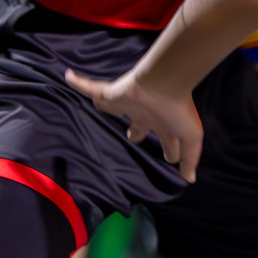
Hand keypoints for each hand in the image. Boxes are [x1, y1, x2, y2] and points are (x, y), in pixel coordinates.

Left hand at [65, 69, 203, 182]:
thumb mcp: (190, 139)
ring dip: (103, 106)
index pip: (166, 141)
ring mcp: (125, 102)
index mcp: (161, 124)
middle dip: (134, 133)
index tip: (169, 159)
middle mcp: (143, 113)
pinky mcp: (111, 93)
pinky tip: (67, 77)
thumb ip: (189, 159)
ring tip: (95, 113)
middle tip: (130, 140)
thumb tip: (189, 180)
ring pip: (111, 106)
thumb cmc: (178, 109)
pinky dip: (79, 83)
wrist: (165, 82)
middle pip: (136, 126)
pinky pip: (90, 87)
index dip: (168, 151)